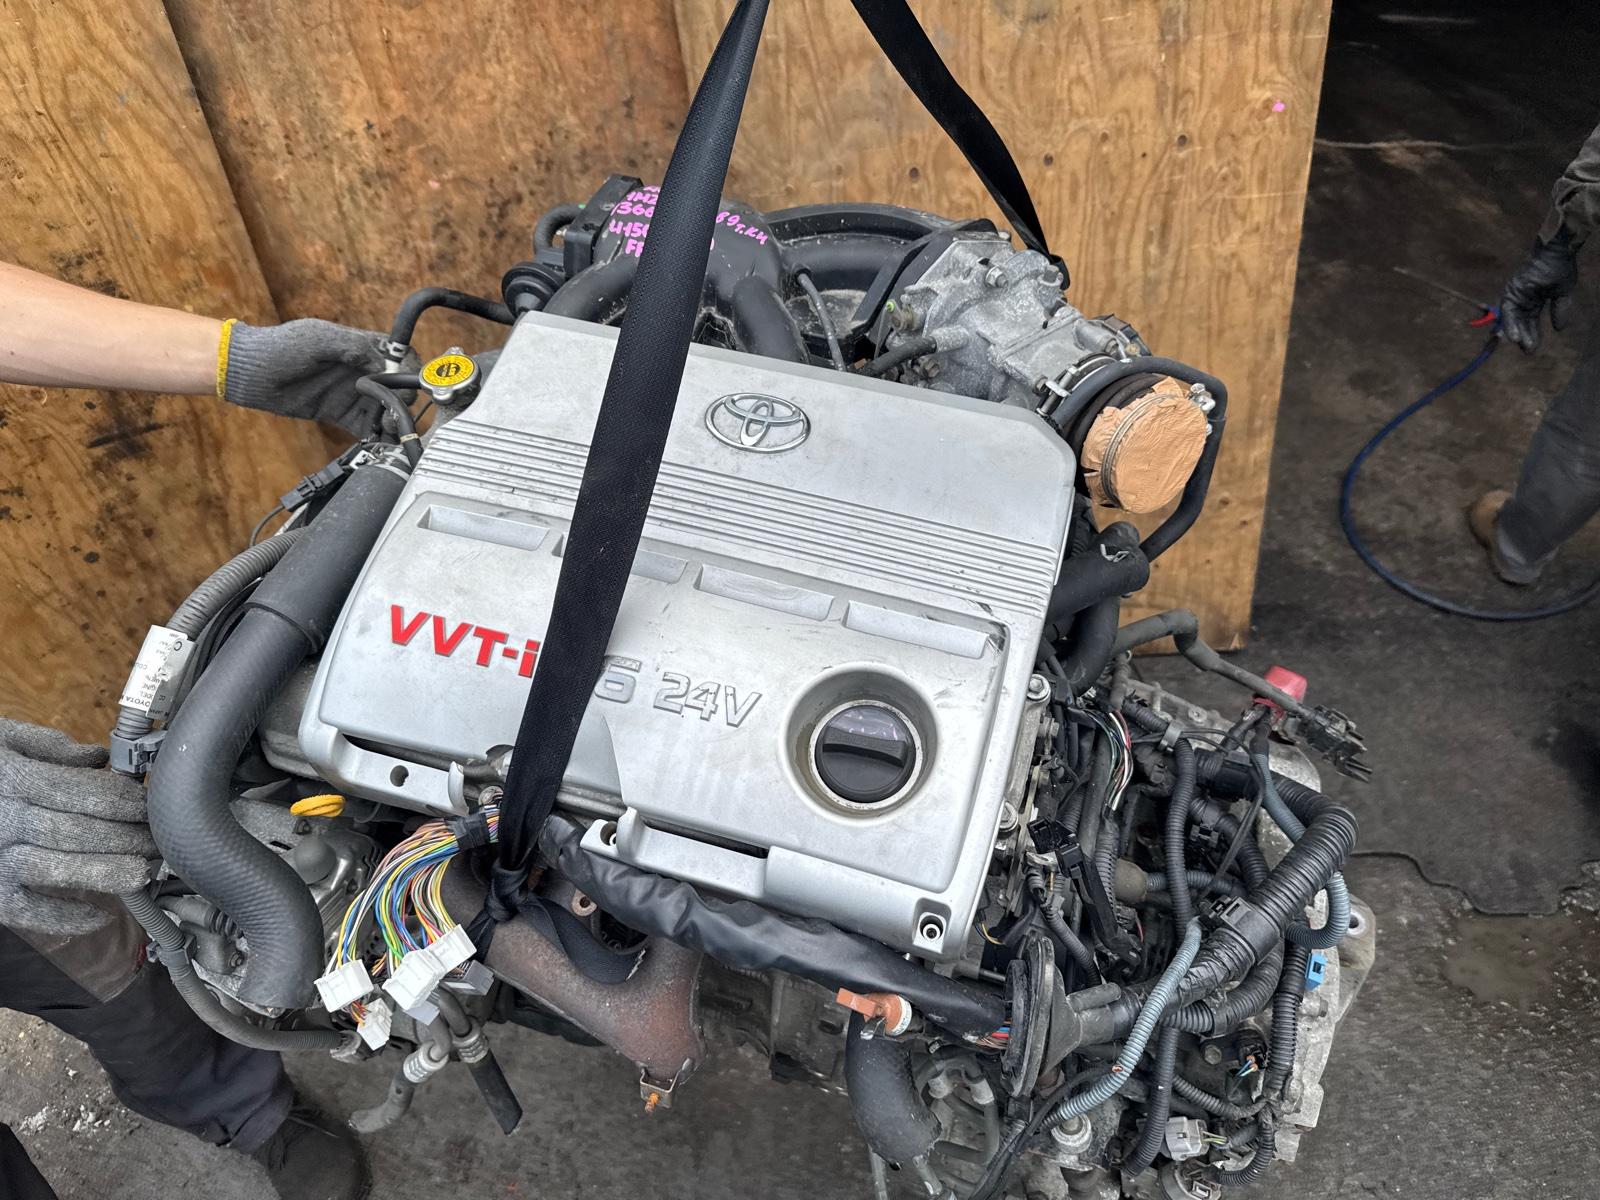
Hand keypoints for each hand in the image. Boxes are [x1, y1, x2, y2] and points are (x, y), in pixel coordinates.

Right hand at [0, 718, 155, 935]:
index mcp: (14, 780)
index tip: (154, 805)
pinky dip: (64, 918)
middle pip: (79, 832)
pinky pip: (27, 911)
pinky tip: (99, 916)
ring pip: (57, 870)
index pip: (83, 792)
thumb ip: (48, 747)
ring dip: (106, 873)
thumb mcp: (0, 740)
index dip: (126, 800)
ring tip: (143, 873)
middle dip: (128, 837)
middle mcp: (4, 822)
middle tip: (162, 841)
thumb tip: (97, 758)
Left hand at [220, 318, 417, 435]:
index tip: (407, 383)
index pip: (401, 357)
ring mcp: (352, 394)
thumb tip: (383, 366)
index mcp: (362, 347)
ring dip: (393, 420)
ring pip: (386, 409)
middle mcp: (362, 370)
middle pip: (398, 387)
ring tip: (389, 428)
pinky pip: (366, 427)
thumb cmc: (281, 346)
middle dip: (403, 400)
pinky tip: (379, 441)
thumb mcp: (320, 339)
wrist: (250, 372)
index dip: (410, 370)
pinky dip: (377, 436)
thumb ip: (355, 349)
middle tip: (395, 410)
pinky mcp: (340, 414)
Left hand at [1499, 233, 1578, 352]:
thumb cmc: (1560, 269)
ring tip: (1519, 345)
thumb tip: (1559, 329)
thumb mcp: (1562, 294)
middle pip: (1520, 323)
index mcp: (1535, 302)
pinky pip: (1507, 310)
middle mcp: (1522, 300)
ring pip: (1512, 319)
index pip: (1531, 323)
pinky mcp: (1511, 291)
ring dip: (1515, 332)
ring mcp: (1515, 296)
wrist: (1556, 254)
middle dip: (1523, 337)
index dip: (1532, 336)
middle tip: (1527, 351)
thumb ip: (1560, 311)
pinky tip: (1514, 335)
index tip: (1532, 349)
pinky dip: (1509, 323)